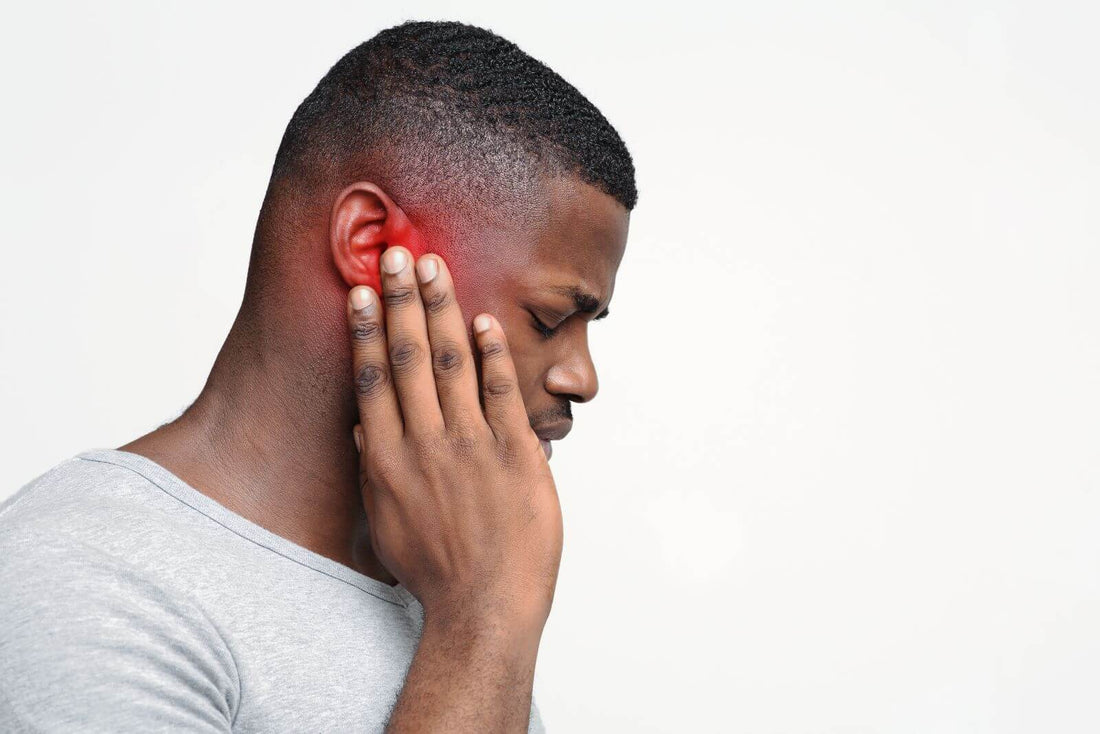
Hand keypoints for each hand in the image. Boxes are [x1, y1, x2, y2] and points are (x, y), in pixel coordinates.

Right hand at [346, 246, 562, 633]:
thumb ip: (374, 471)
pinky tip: (485, 321)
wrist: (485, 606)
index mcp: (387, 460)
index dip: (366, 330)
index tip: (360, 291)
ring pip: (453, 363)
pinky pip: (502, 393)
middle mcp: (424, 444)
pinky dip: (493, 355)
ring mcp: (471, 446)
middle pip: (409, 357)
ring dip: (443, 310)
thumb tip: (364, 429)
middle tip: (396, 254)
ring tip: (434, 268)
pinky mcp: (515, 453)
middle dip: (400, 300)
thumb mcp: (387, 523)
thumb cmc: (435, 570)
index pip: (372, 379)